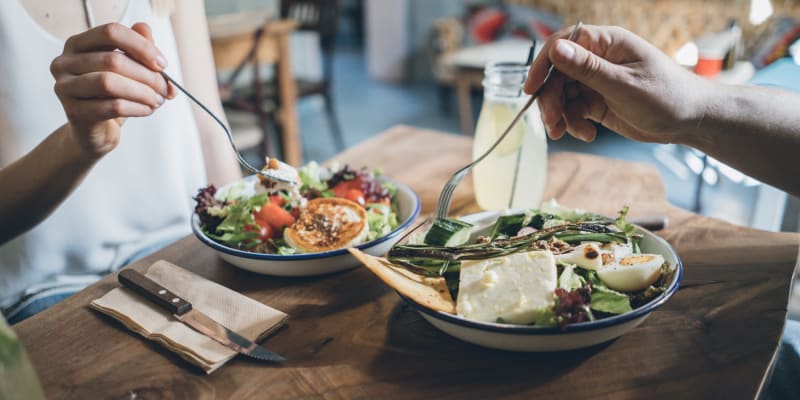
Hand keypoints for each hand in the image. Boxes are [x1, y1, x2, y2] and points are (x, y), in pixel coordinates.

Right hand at [50, 22, 174, 158]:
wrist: (96, 129)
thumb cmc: (111, 95)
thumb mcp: (128, 68)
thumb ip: (138, 47)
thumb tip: (147, 31)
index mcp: (79, 43)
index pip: (111, 32)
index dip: (142, 46)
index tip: (162, 64)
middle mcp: (65, 62)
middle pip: (113, 60)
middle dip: (147, 76)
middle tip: (165, 88)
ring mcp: (65, 87)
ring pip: (109, 83)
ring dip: (142, 93)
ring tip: (157, 100)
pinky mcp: (73, 111)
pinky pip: (111, 107)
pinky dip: (137, 108)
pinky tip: (147, 109)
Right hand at [525, 25, 708, 142]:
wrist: (691, 120)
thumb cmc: (668, 95)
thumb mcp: (624, 84)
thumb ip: (588, 69)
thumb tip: (557, 49)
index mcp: (607, 42)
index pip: (563, 45)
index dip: (543, 66)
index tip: (531, 89)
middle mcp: (598, 59)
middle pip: (557, 74)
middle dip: (551, 99)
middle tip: (552, 123)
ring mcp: (596, 81)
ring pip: (561, 95)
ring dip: (560, 115)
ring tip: (568, 133)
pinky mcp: (597, 101)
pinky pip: (573, 110)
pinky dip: (573, 123)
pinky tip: (587, 134)